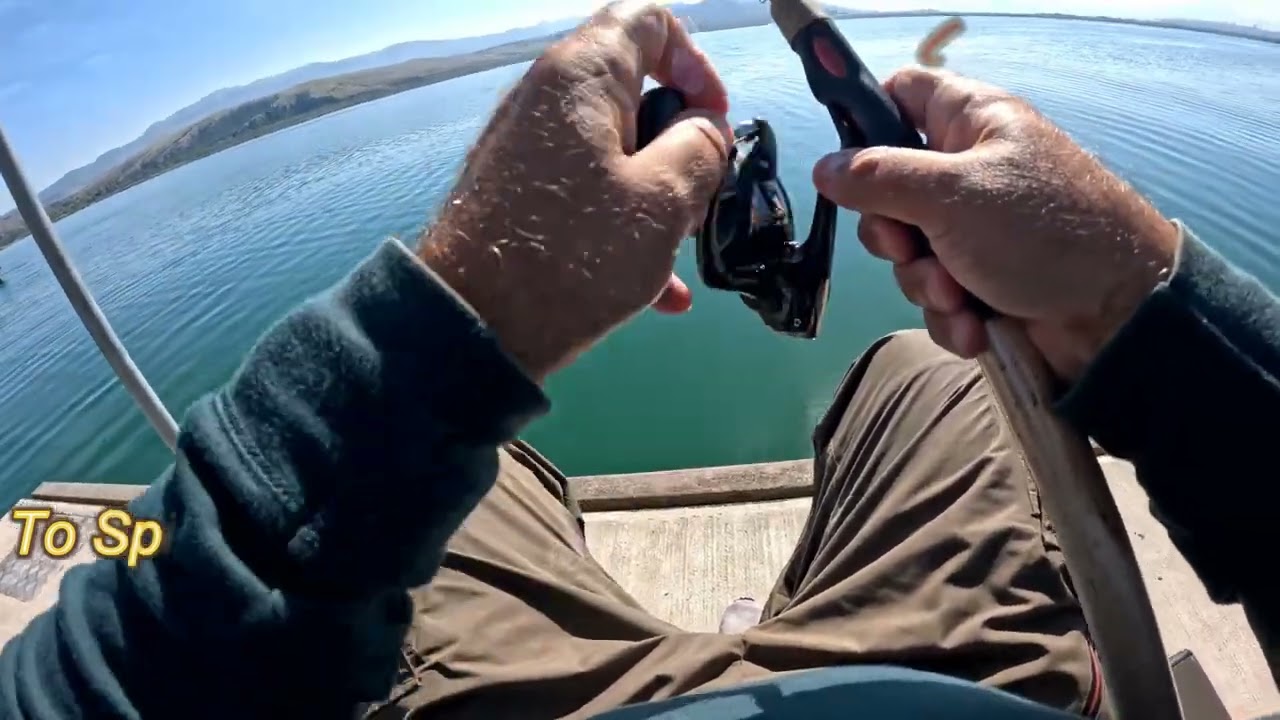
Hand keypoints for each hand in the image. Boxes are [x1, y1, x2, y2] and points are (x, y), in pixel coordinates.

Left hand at [418, 1, 730, 380]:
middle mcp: (546, 97)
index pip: (649, 21)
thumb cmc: (573, 257)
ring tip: (678, 250)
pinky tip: (658, 291)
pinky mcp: (517, 193)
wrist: (473, 325)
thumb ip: (701, 148)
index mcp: (581, 75)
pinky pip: (585, 191)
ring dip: (657, 195)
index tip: (714, 120)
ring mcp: (526, 146)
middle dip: (680, 144)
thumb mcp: (664, 200)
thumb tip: (705, 130)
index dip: (696, 63)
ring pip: (615, 150)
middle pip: (634, 90)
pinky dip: (623, 225)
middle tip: (699, 195)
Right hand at [812, 67, 1181, 380]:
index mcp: (972, 123)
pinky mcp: (984, 281)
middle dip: (894, 233)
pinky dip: (950, 313)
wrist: (1121, 317)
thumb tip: (824, 167)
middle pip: (890, 187)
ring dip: (924, 282)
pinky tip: (974, 326)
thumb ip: (878, 176)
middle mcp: (972, 170)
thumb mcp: (950, 195)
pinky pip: (937, 293)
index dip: (866, 117)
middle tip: (909, 246)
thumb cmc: (1042, 232)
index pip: (903, 92)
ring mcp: (978, 228)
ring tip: (959, 297)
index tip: (847, 160)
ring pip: (911, 251)